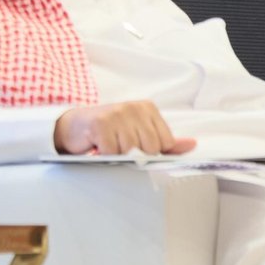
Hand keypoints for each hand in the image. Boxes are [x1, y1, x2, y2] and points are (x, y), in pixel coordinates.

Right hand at [54, 101, 196, 155]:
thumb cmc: (109, 132)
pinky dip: (105, 156)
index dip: (152, 152)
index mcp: (148, 108)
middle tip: (120, 148)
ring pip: (131, 151)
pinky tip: (99, 147)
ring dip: (118, 156)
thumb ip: (167, 142)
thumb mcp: (139, 134)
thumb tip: (192, 145)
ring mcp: (117, 114)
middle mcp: (134, 107)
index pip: (166, 142)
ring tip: (109, 146)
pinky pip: (112, 153)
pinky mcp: (100, 124)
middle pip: (150, 148)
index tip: (137, 148)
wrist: (73, 126)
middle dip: (135, 155)